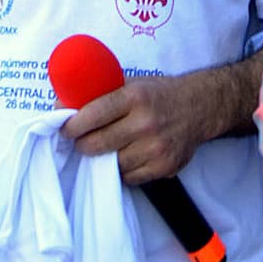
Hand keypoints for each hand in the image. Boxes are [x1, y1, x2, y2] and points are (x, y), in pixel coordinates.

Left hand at [63, 71, 217, 185]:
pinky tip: (124, 158)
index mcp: (134, 97)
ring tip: (103, 149)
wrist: (199, 107)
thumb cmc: (159, 93)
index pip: (94, 114)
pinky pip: (131, 178)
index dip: (73, 125)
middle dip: (82, 145)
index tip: (64, 128)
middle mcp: (145, 123)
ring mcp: (156, 148)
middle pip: (99, 143)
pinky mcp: (165, 167)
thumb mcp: (132, 83)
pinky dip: (123, 170)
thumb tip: (64, 103)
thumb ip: (102, 93)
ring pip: (114, 164)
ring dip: (103, 159)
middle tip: (78, 142)